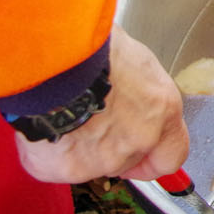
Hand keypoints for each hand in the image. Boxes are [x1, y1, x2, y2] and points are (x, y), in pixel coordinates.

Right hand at [15, 26, 189, 183]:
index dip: (154, 156)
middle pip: (128, 159)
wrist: (56, 57)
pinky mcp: (65, 167)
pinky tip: (43, 125)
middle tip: (90, 119)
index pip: (171, 154)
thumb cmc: (93, 46)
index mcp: (162, 109)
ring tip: (62, 115)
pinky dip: (47, 151)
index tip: (144, 153)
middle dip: (110, 144)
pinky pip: (55, 165)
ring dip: (79, 147)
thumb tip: (130, 91)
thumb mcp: (133, 60)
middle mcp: (139, 139)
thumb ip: (140, 91)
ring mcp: (102, 159)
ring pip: (91, 164)